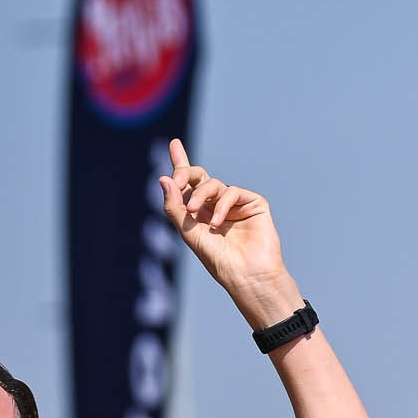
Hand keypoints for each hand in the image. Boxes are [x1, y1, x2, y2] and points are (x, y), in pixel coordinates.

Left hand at [156, 141, 298, 331]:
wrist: (245, 274)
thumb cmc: (217, 259)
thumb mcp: (188, 231)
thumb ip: (174, 206)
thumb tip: (164, 178)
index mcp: (200, 212)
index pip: (189, 184)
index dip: (181, 163)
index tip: (174, 143)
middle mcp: (217, 205)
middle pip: (200, 177)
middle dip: (186, 174)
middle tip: (178, 179)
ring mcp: (236, 203)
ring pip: (214, 184)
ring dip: (201, 196)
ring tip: (195, 214)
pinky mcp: (253, 203)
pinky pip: (232, 192)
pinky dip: (221, 205)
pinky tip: (216, 223)